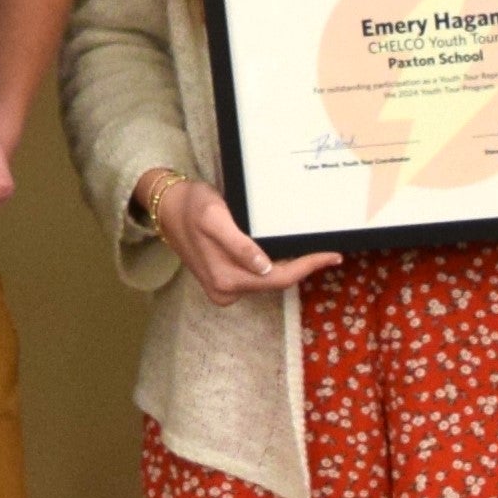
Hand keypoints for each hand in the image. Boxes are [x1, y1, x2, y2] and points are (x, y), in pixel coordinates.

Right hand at [148, 175, 339, 306]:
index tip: (332, 256)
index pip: (278, 278)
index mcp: (226, 278)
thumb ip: (239, 245)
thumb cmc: (191, 206)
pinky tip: (286, 253)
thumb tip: (265, 267)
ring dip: (289, 267)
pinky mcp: (223, 280)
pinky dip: (274, 266)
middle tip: (329, 253)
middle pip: (275, 283)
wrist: (166, 208)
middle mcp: (226, 290)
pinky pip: (256, 277)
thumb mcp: (214, 218)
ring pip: (267, 281)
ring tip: (312, 252)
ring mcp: (224, 288)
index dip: (307, 267)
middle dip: (302, 268)